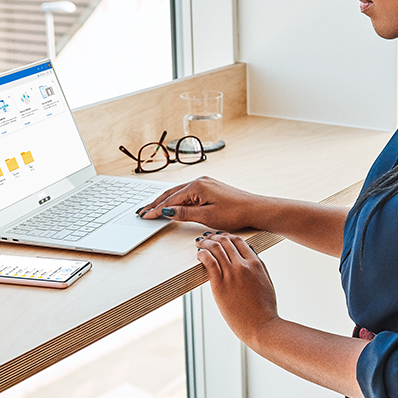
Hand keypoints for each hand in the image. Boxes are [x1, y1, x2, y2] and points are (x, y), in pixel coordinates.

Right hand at [138, 177, 264, 230]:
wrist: (255, 209)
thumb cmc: (235, 213)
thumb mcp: (207, 216)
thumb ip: (185, 213)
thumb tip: (167, 211)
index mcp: (197, 186)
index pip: (170, 199)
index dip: (156, 209)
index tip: (145, 216)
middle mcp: (199, 181)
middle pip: (172, 193)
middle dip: (156, 203)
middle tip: (142, 211)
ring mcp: (205, 183)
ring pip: (179, 192)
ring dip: (165, 200)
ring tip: (152, 208)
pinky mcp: (210, 187)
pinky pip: (188, 193)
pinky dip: (177, 199)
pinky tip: (172, 204)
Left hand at [195, 232, 279, 348]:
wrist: (261, 326)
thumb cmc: (265, 309)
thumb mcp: (266, 283)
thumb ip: (258, 268)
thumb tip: (250, 257)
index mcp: (256, 264)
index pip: (239, 241)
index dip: (227, 236)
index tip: (220, 237)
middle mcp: (244, 266)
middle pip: (226, 242)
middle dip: (214, 237)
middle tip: (207, 237)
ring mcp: (232, 275)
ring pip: (216, 248)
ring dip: (206, 242)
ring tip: (200, 243)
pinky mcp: (220, 285)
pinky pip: (209, 262)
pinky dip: (202, 254)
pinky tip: (199, 253)